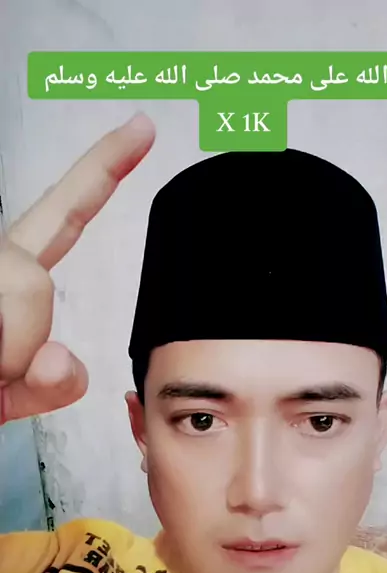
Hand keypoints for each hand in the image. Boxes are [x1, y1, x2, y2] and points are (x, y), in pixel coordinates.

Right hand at [0, 113, 154, 424]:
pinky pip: (1, 322)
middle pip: (35, 280)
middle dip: (18, 335)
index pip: (61, 218)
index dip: (103, 172)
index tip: (141, 128)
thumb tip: (60, 359)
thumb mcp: (6, 400)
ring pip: (22, 293)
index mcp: (7, 275)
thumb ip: (46, 386)